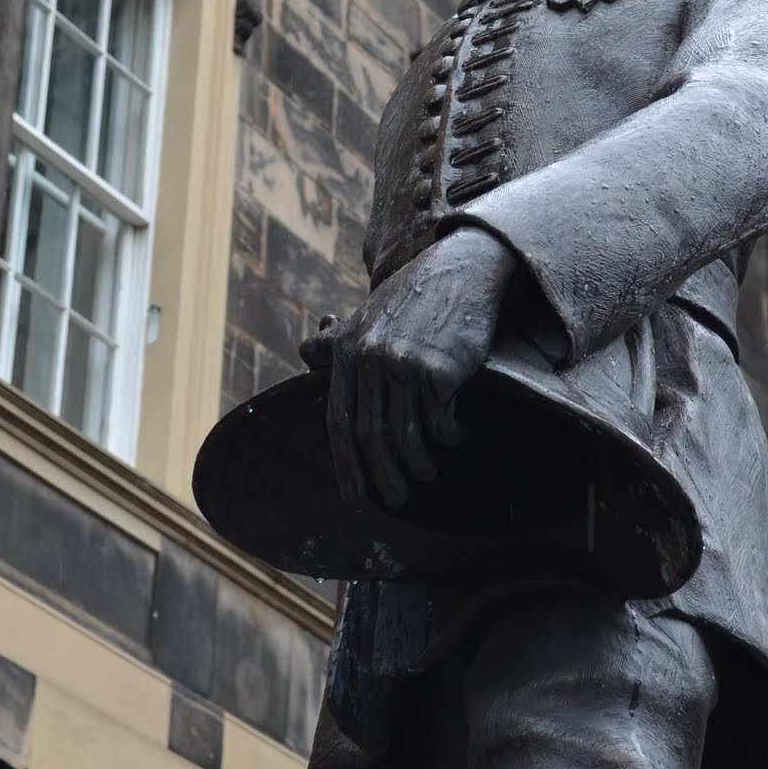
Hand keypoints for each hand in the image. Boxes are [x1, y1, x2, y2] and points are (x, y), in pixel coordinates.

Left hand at [310, 228, 515, 507]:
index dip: (345, 462)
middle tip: (395, 499)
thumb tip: (305, 351)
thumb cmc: (416, 296)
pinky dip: (450, 437)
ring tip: (428, 474)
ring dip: (418, 465)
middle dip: (382, 476)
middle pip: (370, 436)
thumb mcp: (368, 313)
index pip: (340, 420)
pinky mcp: (438, 369)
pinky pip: (440, 422)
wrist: (462, 269)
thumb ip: (338, 339)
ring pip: (404, 437)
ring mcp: (403, 364)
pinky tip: (459, 436)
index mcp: (347, 350)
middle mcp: (370, 358)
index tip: (354, 493)